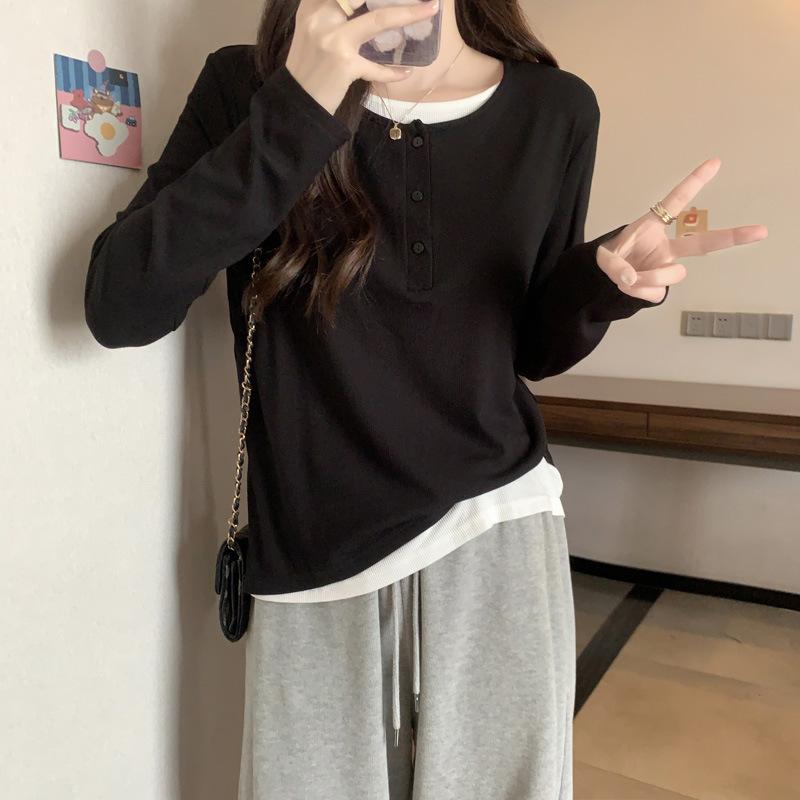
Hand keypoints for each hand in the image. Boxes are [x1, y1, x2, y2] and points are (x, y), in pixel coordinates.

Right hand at [285, 0, 439, 115]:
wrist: (295, 102)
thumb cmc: (308, 67)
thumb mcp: (313, 31)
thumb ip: (334, 13)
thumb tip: (362, 5)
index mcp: (313, 5)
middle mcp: (321, 16)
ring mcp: (333, 40)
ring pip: (379, 20)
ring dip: (409, 13)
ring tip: (429, 9)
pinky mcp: (344, 65)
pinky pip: (376, 66)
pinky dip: (393, 71)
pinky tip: (406, 72)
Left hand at [595, 158, 768, 302]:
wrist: (602, 279)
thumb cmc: (610, 256)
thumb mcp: (603, 256)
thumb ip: (614, 265)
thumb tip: (630, 278)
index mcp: (652, 227)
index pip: (675, 202)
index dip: (694, 182)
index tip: (714, 163)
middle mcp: (666, 247)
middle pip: (703, 243)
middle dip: (733, 237)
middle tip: (760, 231)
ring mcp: (666, 267)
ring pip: (673, 275)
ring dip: (649, 278)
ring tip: (626, 278)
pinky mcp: (661, 287)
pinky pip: (656, 293)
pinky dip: (638, 292)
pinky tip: (629, 286)